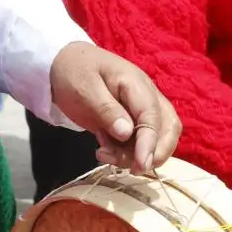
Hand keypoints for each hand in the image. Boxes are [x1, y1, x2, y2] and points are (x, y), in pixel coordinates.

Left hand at [49, 41, 180, 173]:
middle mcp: (146, 96)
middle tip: (132, 168)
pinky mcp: (132, 120)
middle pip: (169, 127)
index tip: (140, 164)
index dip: (150, 143)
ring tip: (104, 154)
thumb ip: (106, 110)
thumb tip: (127, 133)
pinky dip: (127, 153)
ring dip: (137, 155)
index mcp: (136, 84)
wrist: (62, 63)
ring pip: (158, 137)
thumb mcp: (84, 88)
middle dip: (156, 153)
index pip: (153, 116)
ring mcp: (140, 108)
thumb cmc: (73, 71)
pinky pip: (140, 141)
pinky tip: (104, 149)